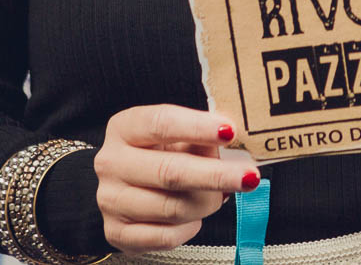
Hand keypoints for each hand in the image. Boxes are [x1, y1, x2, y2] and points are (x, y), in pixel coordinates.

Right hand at [92, 105, 257, 252]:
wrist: (121, 185)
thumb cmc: (158, 153)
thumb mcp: (175, 135)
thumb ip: (200, 137)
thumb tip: (235, 144)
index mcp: (125, 128)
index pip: (161, 123)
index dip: (198, 127)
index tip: (230, 132)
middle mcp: (112, 163)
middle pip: (170, 171)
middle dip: (216, 175)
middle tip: (249, 176)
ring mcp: (110, 200)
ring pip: (173, 208)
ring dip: (207, 203)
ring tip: (219, 194)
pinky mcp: (116, 233)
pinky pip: (166, 236)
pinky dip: (190, 227)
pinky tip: (195, 215)